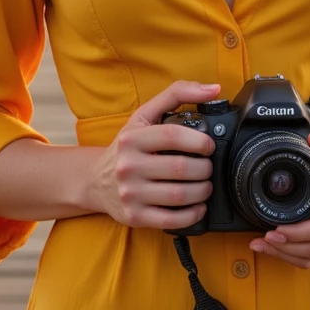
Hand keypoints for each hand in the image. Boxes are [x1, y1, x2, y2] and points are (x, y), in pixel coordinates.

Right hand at [91, 80, 218, 230]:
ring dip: (203, 191)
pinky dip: (193, 214)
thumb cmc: (127, 147)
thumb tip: (214, 88)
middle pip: (181, 168)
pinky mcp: (135, 217)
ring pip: (180, 195)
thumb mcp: (144, 116)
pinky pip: (172, 220)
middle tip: (208, 168)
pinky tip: (198, 206)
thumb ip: (176, 94)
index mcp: (132, 139)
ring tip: (205, 185)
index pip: (173, 136)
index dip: (199, 141)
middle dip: (205, 169)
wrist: (95, 181)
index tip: (208, 146)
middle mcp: (128, 166)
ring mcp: (130, 194)